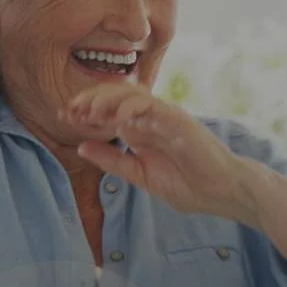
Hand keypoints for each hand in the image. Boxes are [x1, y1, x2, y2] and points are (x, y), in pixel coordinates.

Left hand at [64, 82, 258, 217]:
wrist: (223, 193)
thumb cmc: (188, 184)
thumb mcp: (140, 175)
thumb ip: (112, 160)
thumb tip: (80, 146)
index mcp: (140, 129)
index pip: (107, 109)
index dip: (84, 110)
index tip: (63, 117)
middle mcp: (150, 118)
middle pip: (115, 96)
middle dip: (89, 100)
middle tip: (70, 110)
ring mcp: (164, 116)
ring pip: (131, 94)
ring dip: (106, 100)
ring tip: (88, 112)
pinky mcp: (179, 120)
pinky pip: (153, 106)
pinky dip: (133, 108)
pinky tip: (117, 119)